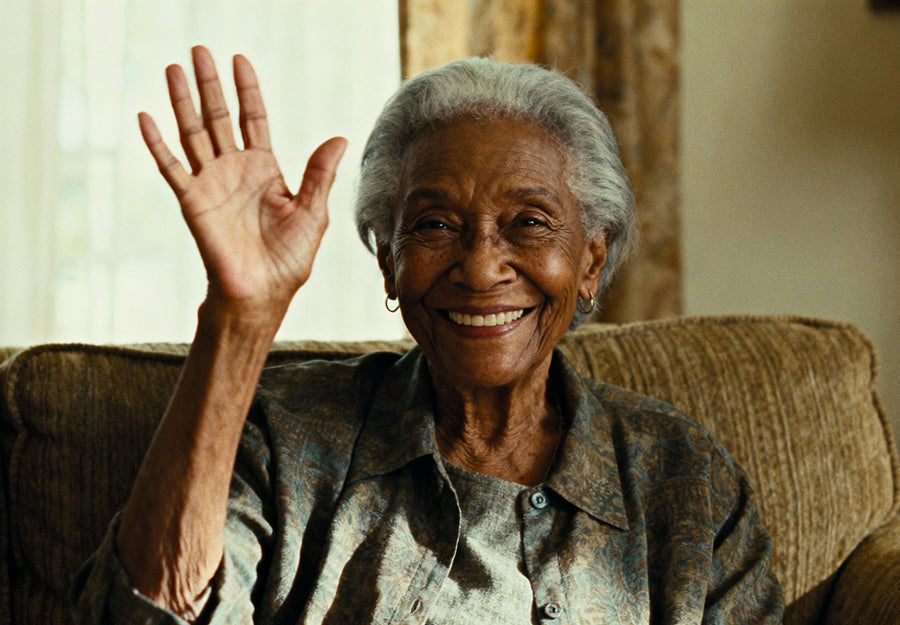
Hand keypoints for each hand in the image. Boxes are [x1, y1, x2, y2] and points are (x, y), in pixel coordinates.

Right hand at [139, 46, 346, 317]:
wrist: (262, 292)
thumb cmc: (289, 259)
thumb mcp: (313, 212)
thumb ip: (319, 174)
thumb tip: (338, 138)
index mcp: (264, 170)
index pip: (253, 120)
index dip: (247, 91)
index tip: (239, 61)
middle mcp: (235, 171)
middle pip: (218, 117)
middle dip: (210, 85)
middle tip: (199, 50)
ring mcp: (211, 184)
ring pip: (192, 133)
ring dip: (182, 102)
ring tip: (173, 69)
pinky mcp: (193, 202)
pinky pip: (171, 167)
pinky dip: (157, 143)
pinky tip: (146, 117)